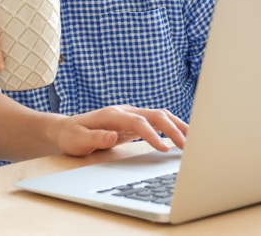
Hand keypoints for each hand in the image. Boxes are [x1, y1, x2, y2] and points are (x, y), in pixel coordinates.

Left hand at [56, 105, 188, 156]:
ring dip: (177, 126)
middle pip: (155, 115)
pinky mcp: (134, 123)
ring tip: (193, 140)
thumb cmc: (72, 136)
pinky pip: (157, 123)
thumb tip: (113, 136)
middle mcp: (125, 111)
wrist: (67, 129)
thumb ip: (95, 138)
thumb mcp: (78, 140)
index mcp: (113, 115)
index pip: (138, 122)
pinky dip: (171, 128)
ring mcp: (131, 115)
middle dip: (173, 129)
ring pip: (160, 116)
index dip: (152, 134)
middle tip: (187, 146)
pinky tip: (182, 137)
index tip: (162, 148)